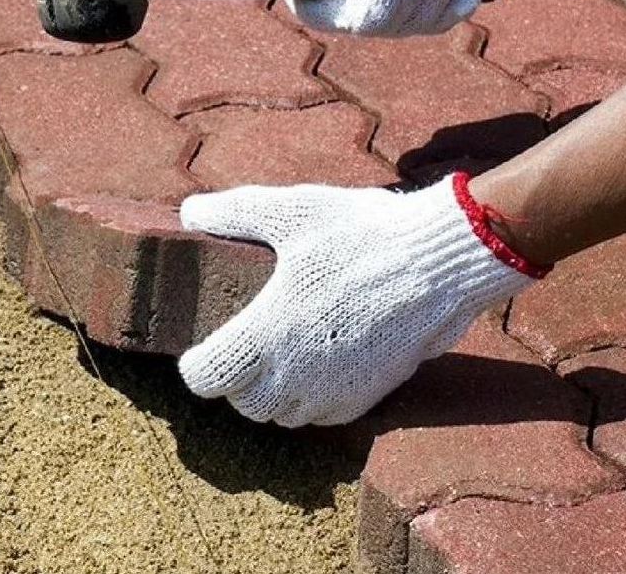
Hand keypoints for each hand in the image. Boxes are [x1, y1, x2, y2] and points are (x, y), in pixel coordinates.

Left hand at [178, 174, 541, 426]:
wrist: (436, 262)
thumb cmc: (361, 233)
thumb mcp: (291, 210)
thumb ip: (233, 211)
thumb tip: (188, 212)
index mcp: (265, 334)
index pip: (205, 378)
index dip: (196, 364)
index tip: (202, 347)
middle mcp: (294, 374)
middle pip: (243, 403)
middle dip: (235, 381)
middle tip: (243, 346)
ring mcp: (332, 391)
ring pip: (283, 415)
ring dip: (273, 394)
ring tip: (280, 356)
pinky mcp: (367, 396)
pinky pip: (324, 416)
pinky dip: (313, 399)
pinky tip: (321, 364)